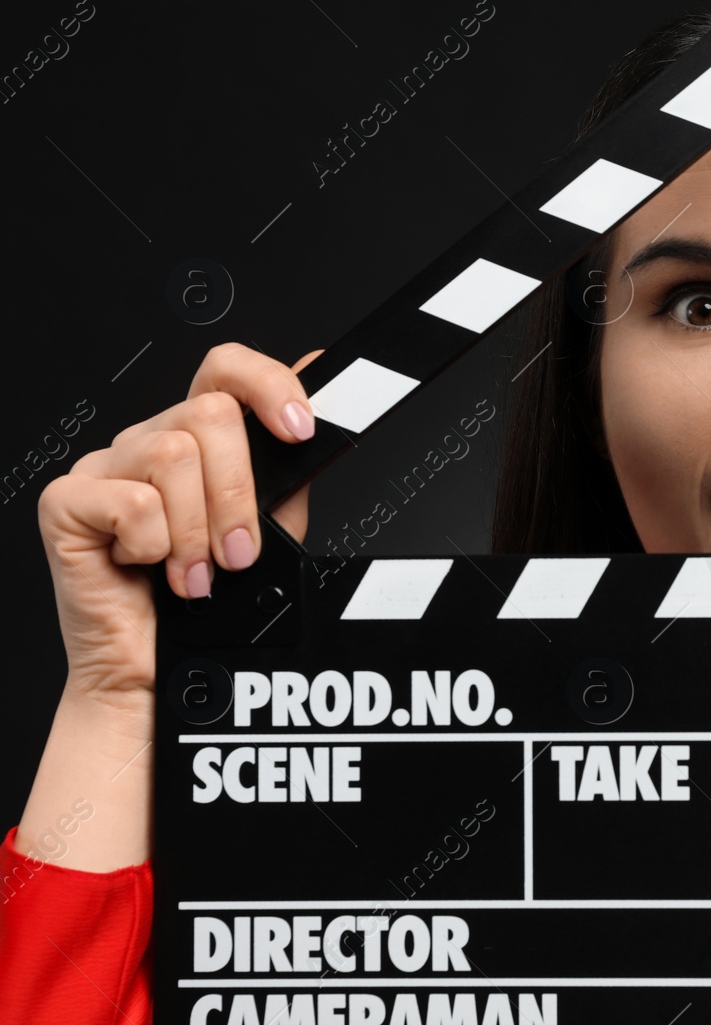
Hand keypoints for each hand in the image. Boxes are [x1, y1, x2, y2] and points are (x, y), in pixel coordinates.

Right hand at [36, 342, 321, 708]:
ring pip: (174, 455)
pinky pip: (132, 500)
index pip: (226, 368)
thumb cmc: (216, 602)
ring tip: (196, 572)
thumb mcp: (270, 525)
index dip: (267, 385)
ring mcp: (104, 467)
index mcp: (196, 438)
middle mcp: (148, 442)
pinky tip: (149, 568)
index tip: (300, 431)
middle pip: (210, 414)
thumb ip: (287, 463)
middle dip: (238, 494)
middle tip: (237, 551)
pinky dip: (155, 546)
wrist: (166, 670)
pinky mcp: (67, 501)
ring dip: (198, 531)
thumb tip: (315, 389)